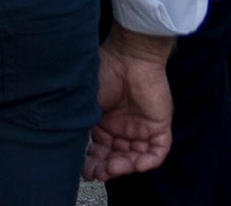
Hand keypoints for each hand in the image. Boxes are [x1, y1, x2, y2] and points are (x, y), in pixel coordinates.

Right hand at [84, 28, 173, 181]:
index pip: (100, 150)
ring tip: (113, 167)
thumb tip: (71, 146)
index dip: (93, 162)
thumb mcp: (87, 103)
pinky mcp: (159, 128)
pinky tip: (134, 164)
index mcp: (104, 122)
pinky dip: (147, 162)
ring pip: (135, 158)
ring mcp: (141, 129)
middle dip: (107, 167)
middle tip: (98, 172)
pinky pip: (156, 153)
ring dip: (124, 166)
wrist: (129, 57)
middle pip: (117, 157)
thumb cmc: (104, 73)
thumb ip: (83, 125)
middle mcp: (122, 128)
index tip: (85, 171)